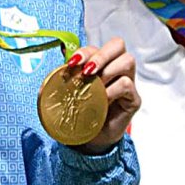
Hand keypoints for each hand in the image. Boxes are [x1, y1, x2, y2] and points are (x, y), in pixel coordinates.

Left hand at [67, 38, 140, 155]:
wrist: (91, 140)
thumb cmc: (81, 114)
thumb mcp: (67, 95)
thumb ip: (61, 82)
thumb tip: (50, 75)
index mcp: (100, 64)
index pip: (97, 47)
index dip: (85, 51)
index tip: (72, 63)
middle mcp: (116, 69)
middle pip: (117, 45)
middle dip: (100, 54)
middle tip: (88, 70)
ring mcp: (128, 81)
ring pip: (127, 60)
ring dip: (107, 71)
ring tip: (95, 86)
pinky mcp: (134, 98)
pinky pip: (127, 84)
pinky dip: (112, 90)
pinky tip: (102, 100)